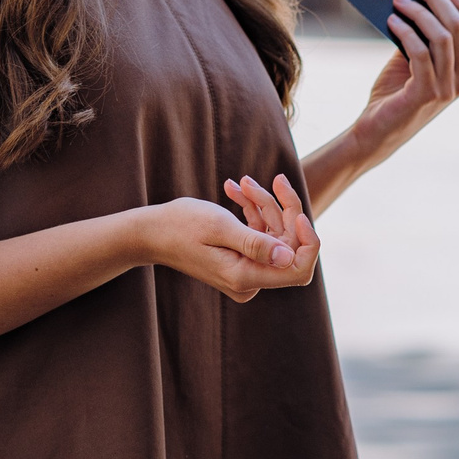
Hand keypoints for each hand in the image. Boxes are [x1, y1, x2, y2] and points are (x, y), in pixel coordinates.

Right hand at [136, 185, 317, 301]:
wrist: (151, 232)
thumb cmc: (180, 225)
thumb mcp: (219, 227)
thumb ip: (255, 243)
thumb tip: (287, 257)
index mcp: (246, 277)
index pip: (298, 270)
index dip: (308, 241)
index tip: (297, 213)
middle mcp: (249, 280)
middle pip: (289, 246)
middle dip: (283, 210)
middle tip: (273, 178)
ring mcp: (246, 271)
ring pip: (274, 235)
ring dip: (263, 205)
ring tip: (242, 182)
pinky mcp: (240, 260)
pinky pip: (259, 233)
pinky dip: (251, 211)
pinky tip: (234, 190)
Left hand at [350, 0, 458, 169]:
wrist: (376, 131)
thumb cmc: (395, 93)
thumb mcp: (416, 60)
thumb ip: (424, 36)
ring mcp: (447, 88)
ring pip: (442, 36)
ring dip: (418, 11)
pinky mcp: (425, 93)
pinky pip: (420, 52)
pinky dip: (405, 31)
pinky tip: (392, 20)